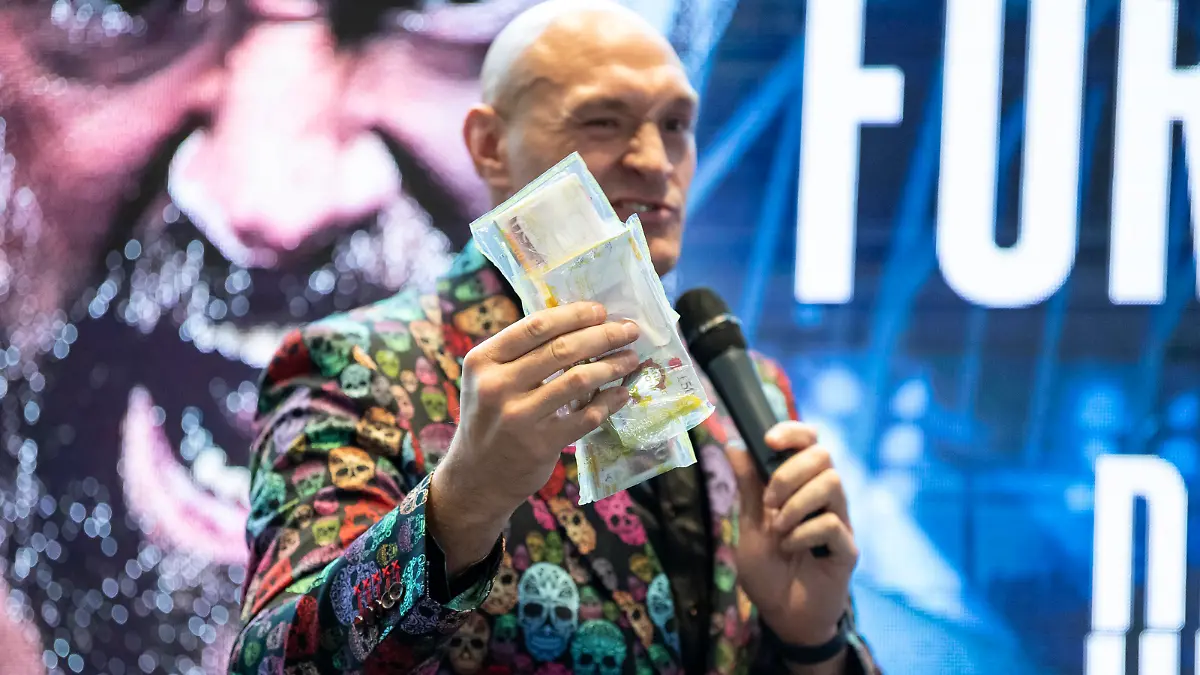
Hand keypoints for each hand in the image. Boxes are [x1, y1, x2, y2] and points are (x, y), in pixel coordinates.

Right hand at [429, 302, 639, 572]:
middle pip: (562, 350)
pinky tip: (622, 394)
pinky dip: (609, 402)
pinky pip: (586, 416)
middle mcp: (496, 386)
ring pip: (578, 380)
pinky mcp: (540, 445)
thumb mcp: (489, 379)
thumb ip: (522, 353)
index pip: (535, 326)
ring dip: (612, 366)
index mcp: (483, 360)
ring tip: (630, 359)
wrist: (476, 477)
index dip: (574, 315)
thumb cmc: (490, 418)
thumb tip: (579, 322)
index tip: (601, 311)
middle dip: (603, 335)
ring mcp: (519, 417)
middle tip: (629, 330)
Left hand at [725, 421, 857, 649]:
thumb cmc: (768, 570)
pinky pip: (832, 524)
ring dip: (796, 504)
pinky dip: (803, 534)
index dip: (794, 432)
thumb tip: (734, 445)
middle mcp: (825, 499)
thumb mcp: (749, 524)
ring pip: (832, 483)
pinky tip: (791, 549)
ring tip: (779, 529)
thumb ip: (748, 487)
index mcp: (801, 487)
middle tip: (769, 503)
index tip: (770, 440)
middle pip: (824, 455)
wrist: (781, 615)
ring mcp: (840, 522)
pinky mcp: (847, 550)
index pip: (810, 442)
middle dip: (789, 473)